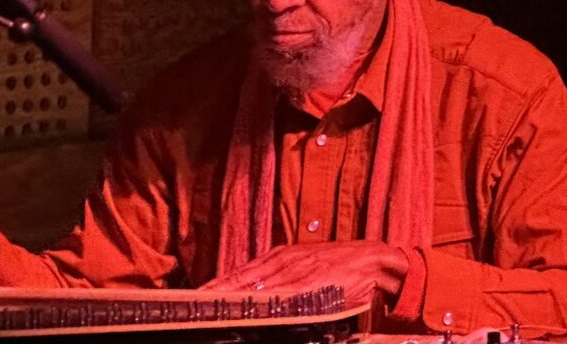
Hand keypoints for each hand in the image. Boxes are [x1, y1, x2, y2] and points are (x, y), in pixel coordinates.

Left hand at [202, 240, 408, 307]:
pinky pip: (278, 295)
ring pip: (255, 287)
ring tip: (209, 308)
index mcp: (279, 257)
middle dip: (216, 293)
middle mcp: (282, 262)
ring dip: (231, 298)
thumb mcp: (305, 267)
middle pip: (240, 280)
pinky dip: (260, 302)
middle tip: (192, 305)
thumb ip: (281, 279)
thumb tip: (255, 296)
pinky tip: (246, 309)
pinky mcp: (309, 283)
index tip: (193, 298)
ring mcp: (294, 272)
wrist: (375, 261)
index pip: (239, 274)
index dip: (215, 287)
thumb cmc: (340, 266)